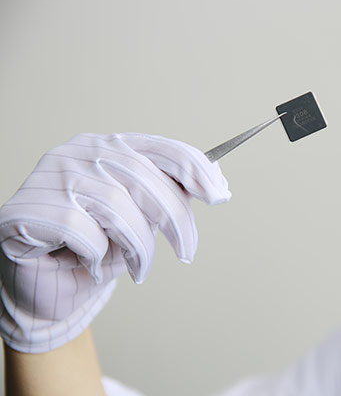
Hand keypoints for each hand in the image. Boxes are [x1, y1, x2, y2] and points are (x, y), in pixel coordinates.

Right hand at [0, 132, 230, 352]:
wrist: (46, 286)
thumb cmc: (97, 249)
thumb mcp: (141, 222)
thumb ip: (168, 198)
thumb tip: (215, 185)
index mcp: (109, 147)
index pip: (160, 147)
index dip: (194, 168)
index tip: (220, 194)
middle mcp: (79, 151)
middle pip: (144, 176)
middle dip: (175, 219)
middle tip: (187, 252)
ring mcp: (50, 175)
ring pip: (117, 205)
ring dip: (140, 246)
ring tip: (140, 268)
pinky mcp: (27, 207)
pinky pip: (83, 230)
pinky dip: (98, 255)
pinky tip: (92, 265)